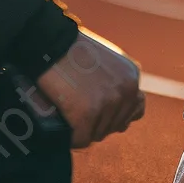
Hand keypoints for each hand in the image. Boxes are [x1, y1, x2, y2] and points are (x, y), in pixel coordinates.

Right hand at [36, 28, 145, 148]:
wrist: (49, 43)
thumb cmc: (71, 48)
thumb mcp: (107, 59)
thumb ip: (117, 81)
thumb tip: (119, 111)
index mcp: (131, 77)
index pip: (135, 111)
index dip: (116, 114)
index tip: (99, 109)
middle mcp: (125, 92)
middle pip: (115, 126)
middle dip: (98, 122)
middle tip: (78, 110)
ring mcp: (107, 104)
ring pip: (98, 134)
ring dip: (83, 129)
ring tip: (68, 114)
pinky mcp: (86, 115)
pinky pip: (81, 139)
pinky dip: (71, 136)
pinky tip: (62, 125)